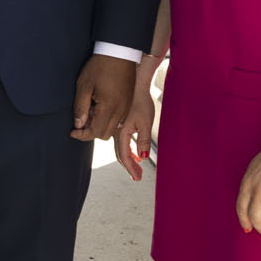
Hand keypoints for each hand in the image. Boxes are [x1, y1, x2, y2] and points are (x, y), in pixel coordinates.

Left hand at [70, 53, 137, 141]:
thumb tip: (78, 125)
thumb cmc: (101, 66)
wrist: (120, 52)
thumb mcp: (84, 86)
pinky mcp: (128, 103)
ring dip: (99, 125)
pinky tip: (99, 105)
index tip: (73, 131)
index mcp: (109, 107)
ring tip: (90, 109)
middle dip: (91, 131)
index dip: (82, 135)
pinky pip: (118, 119)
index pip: (95, 132)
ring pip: (112, 128)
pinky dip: (108, 118)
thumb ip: (80, 107)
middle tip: (81, 117)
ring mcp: (126, 107)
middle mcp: (121, 111)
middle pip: (104, 134)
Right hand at [116, 61, 160, 182]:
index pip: (125, 156)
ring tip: (137, 166)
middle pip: (120, 154)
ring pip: (120, 147)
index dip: (131, 169)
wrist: (134, 81)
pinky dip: (128, 149)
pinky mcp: (118, 122)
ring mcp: (115, 126)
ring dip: (129, 158)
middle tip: (137, 176)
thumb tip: (143, 157)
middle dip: (129, 166)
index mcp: (121, 132)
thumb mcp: (145, 121)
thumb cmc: (141, 100)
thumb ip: (143, 140)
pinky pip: (121, 140)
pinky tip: (136, 151)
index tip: (138, 178)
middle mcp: (115, 131)